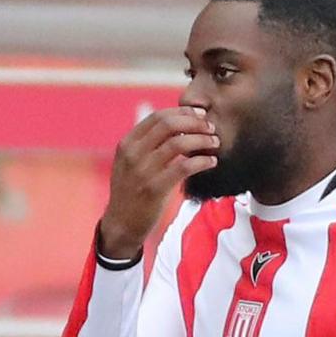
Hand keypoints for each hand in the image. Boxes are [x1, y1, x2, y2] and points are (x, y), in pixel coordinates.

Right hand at [100, 108, 216, 259]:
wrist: (121, 223)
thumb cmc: (132, 191)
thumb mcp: (130, 163)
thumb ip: (147, 144)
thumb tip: (179, 124)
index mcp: (127, 144)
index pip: (158, 116)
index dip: (183, 112)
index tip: (200, 116)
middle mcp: (132, 154)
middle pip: (169, 125)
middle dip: (195, 123)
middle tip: (211, 128)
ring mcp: (142, 171)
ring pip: (179, 143)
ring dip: (202, 140)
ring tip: (214, 144)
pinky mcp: (155, 188)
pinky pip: (185, 167)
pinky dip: (203, 161)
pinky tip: (211, 162)